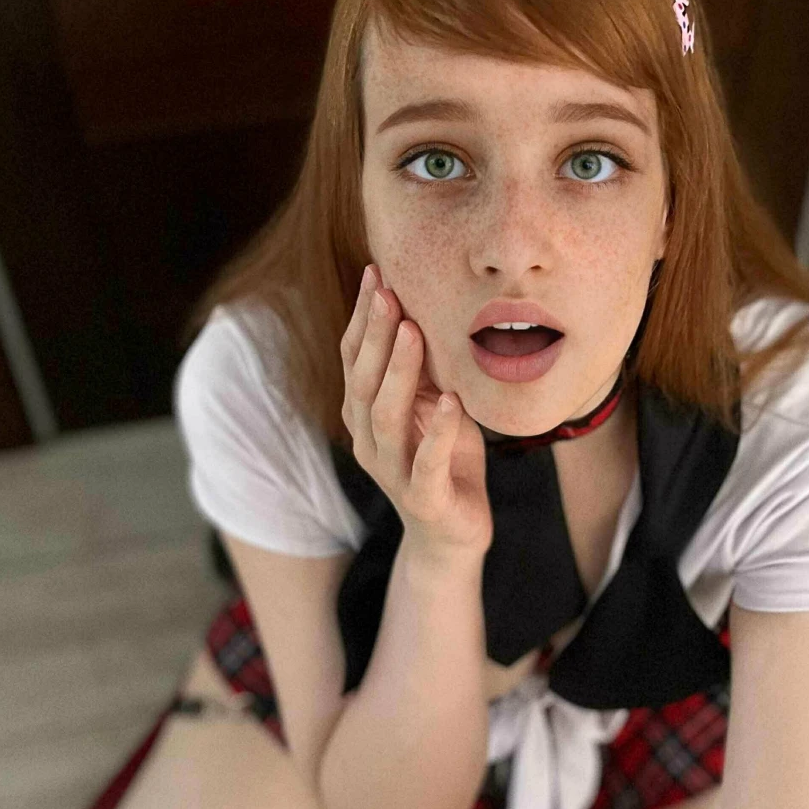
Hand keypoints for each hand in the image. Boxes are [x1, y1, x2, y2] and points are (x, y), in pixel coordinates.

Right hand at [340, 263, 491, 559]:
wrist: (454, 535)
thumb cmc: (444, 462)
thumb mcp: (432, 406)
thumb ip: (423, 370)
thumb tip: (428, 308)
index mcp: (365, 415)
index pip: (354, 359)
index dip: (361, 318)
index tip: (376, 273)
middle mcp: (368, 441)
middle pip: (362, 381)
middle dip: (374, 334)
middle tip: (388, 291)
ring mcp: (392, 472)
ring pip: (386, 417)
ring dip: (399, 372)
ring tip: (413, 332)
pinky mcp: (424, 499)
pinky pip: (425, 462)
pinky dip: (436, 431)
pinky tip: (450, 402)